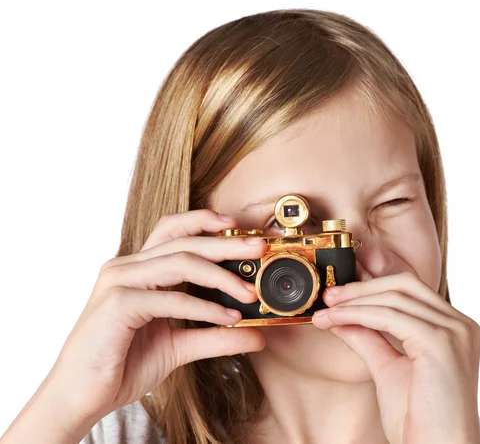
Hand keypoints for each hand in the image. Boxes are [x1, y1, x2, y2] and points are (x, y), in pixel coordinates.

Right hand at [44, 210, 266, 429]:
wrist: (82, 396)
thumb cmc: (122, 364)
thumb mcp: (179, 345)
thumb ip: (216, 335)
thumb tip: (257, 334)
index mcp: (138, 268)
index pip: (173, 230)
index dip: (204, 220)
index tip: (237, 224)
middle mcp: (127, 267)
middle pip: (183, 240)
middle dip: (226, 242)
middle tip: (259, 247)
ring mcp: (119, 282)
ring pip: (179, 261)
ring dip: (221, 275)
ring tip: (250, 291)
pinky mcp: (117, 304)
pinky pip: (171, 298)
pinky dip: (204, 307)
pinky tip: (227, 317)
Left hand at [312, 272, 479, 443]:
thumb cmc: (419, 419)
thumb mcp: (388, 368)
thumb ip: (369, 339)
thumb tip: (340, 317)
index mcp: (453, 328)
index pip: (410, 290)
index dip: (371, 287)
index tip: (338, 296)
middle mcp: (460, 324)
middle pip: (405, 283)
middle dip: (362, 287)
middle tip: (329, 297)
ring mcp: (454, 331)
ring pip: (394, 297)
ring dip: (353, 301)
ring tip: (325, 311)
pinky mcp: (440, 342)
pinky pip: (389, 316)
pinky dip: (358, 314)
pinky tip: (336, 321)